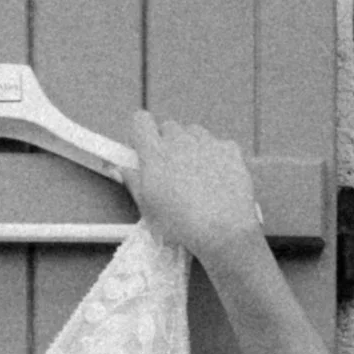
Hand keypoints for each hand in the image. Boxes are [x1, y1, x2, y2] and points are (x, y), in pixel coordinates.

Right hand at [130, 112, 265, 264]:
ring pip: (195, 134)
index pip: (140, 121)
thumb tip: (124, 169)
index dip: (141, 132)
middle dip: (168, 144)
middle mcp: (181, 141)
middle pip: (169, 128)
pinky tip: (218, 181)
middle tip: (172, 171)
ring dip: (192, 148)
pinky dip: (217, 158)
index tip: (144, 147)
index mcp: (155, 154)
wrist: (222, 232)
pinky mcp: (230, 149)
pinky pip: (219, 145)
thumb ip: (134, 182)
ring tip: (196, 178)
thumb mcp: (148, 209)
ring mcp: (207, 143)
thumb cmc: (181, 226)